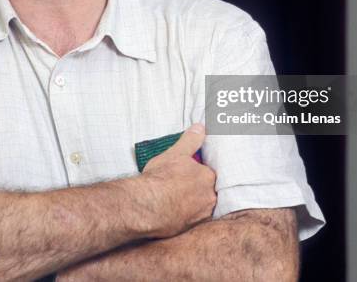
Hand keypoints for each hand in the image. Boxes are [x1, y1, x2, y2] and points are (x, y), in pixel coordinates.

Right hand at [138, 123, 216, 237]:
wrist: (147, 207)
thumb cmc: (161, 178)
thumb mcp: (175, 153)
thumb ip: (190, 140)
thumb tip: (201, 127)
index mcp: (208, 177)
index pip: (208, 174)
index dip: (197, 173)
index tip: (186, 174)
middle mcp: (209, 198)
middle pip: (207, 191)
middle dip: (196, 189)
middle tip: (180, 187)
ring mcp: (200, 215)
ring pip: (200, 206)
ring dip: (191, 203)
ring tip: (175, 200)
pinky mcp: (190, 229)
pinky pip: (191, 220)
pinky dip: (184, 216)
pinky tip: (173, 212)